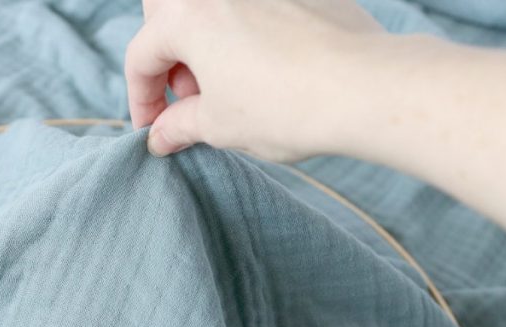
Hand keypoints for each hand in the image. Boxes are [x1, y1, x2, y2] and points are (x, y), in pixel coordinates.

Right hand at [125, 0, 384, 160]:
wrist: (364, 87)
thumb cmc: (285, 106)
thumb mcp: (219, 125)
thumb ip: (180, 125)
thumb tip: (162, 135)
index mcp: (187, 14)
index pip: (141, 56)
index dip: (141, 100)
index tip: (153, 128)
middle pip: (167, 11)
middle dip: (166, 53)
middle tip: (186, 95)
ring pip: (211, 5)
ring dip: (203, 39)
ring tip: (225, 82)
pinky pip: (254, 7)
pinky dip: (245, 32)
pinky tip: (263, 67)